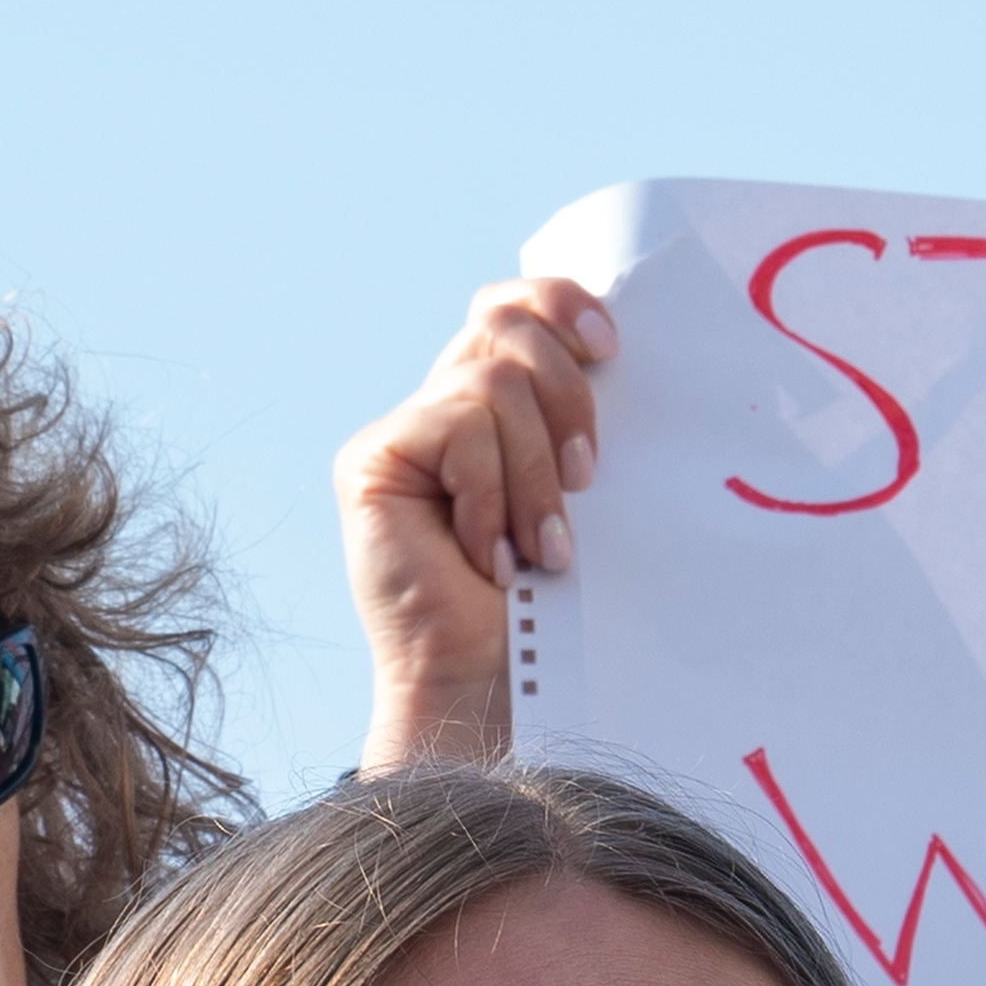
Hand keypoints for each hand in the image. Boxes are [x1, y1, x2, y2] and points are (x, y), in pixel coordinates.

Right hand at [338, 277, 615, 770]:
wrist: (491, 684)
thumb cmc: (546, 605)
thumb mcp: (576, 493)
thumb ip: (576, 419)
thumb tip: (613, 350)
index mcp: (493, 403)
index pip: (514, 303)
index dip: (559, 301)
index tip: (610, 349)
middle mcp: (442, 405)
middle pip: (506, 325)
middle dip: (567, 394)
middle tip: (587, 478)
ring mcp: (403, 431)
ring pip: (493, 381)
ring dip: (536, 473)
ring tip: (543, 547)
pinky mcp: (371, 459)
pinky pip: (459, 428)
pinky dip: (490, 494)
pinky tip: (487, 554)